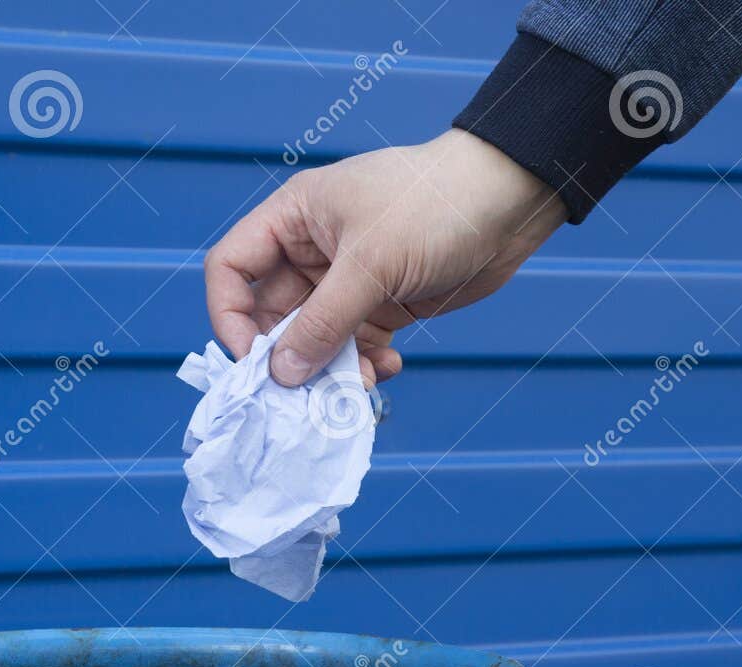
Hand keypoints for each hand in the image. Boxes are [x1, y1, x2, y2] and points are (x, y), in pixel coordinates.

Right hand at [204, 129, 566, 386]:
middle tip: (306, 391)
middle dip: (288, 355)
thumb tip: (282, 374)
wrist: (511, 201)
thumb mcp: (372, 263)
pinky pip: (353, 346)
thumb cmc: (435, 205)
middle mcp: (311, 250)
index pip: (231, 268)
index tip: (252, 360)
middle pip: (271, 315)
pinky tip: (388, 367)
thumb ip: (323, 322)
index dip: (230, 316)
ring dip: (330, 368)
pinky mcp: (381, 303)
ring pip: (314, 338)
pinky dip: (364, 365)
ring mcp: (346, 280)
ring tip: (359, 383)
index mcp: (293, 219)